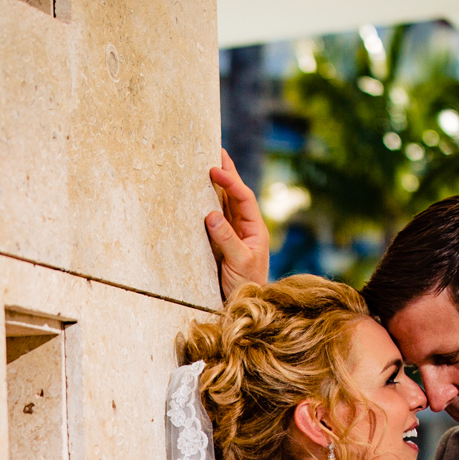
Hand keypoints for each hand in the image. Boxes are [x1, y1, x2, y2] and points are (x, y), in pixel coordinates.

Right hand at [205, 149, 269, 300]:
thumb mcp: (238, 262)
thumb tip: (211, 214)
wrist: (246, 308)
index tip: (214, 169)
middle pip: (237, 195)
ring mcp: (235, 236)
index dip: (230, 181)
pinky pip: (217, 219)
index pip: (243, 198)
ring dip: (219, 186)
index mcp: (255, 229)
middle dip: (228, 174)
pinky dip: (210, 204)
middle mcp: (246, 229)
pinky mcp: (223, 244)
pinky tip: (203, 194)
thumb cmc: (247, 286)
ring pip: (226, 205)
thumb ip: (227, 239)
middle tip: (217, 152)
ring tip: (210, 165)